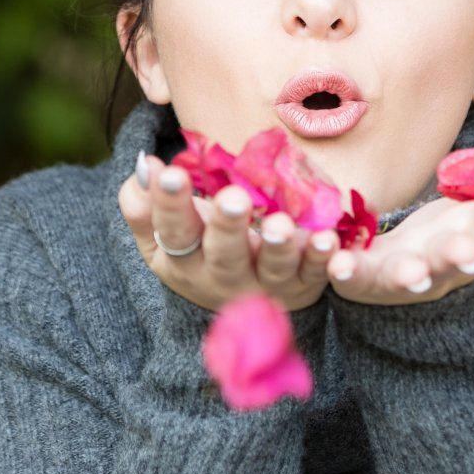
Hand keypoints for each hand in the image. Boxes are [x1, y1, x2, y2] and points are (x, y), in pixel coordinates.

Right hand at [119, 152, 342, 313]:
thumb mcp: (160, 236)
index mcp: (183, 261)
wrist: (235, 308)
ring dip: (278, 247)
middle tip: (233, 199)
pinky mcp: (302, 286)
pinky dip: (321, 258)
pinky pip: (314, 273)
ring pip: (272, 269)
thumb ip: (145, 203)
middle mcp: (223, 278)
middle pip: (224, 256)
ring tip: (280, 224)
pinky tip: (329, 240)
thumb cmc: (196, 251)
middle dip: (228, 228)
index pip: (173, 233)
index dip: (170, 205)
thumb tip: (146, 165)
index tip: (170, 172)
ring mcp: (265, 285)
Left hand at [325, 159, 473, 306]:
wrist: (392, 277)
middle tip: (469, 252)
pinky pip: (353, 276)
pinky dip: (344, 271)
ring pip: (406, 277)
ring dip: (409, 276)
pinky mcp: (362, 278)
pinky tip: (337, 264)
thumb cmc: (448, 239)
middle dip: (462, 254)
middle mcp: (442, 266)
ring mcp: (401, 276)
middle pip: (454, 260)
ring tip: (411, 275)